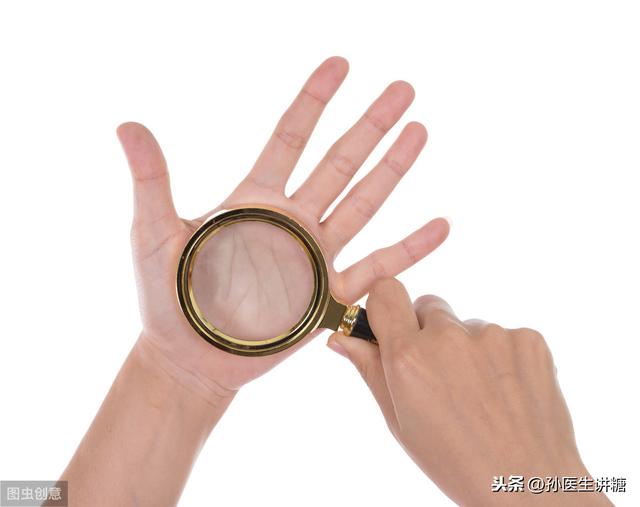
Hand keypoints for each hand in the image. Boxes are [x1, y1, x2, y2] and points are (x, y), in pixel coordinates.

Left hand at [117, 56, 448, 399]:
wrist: (190, 358)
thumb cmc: (166, 297)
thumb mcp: (154, 233)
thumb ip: (152, 181)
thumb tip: (128, 125)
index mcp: (256, 200)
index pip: (290, 138)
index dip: (313, 100)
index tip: (340, 64)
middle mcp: (293, 221)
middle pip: (339, 163)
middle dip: (370, 125)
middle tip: (404, 89)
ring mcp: (316, 257)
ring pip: (363, 204)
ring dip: (392, 170)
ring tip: (419, 133)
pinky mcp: (328, 298)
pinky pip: (377, 269)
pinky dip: (409, 249)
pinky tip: (440, 225)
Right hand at [328, 278, 611, 505]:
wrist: (527, 484)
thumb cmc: (455, 460)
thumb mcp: (399, 421)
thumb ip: (370, 370)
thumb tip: (342, 338)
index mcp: (409, 357)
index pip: (386, 293)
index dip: (386, 307)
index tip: (391, 326)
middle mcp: (449, 338)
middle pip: (428, 306)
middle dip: (427, 332)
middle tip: (439, 375)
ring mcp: (493, 336)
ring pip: (466, 324)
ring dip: (466, 347)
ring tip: (479, 393)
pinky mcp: (528, 339)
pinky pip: (503, 334)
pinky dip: (501, 356)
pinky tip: (505, 391)